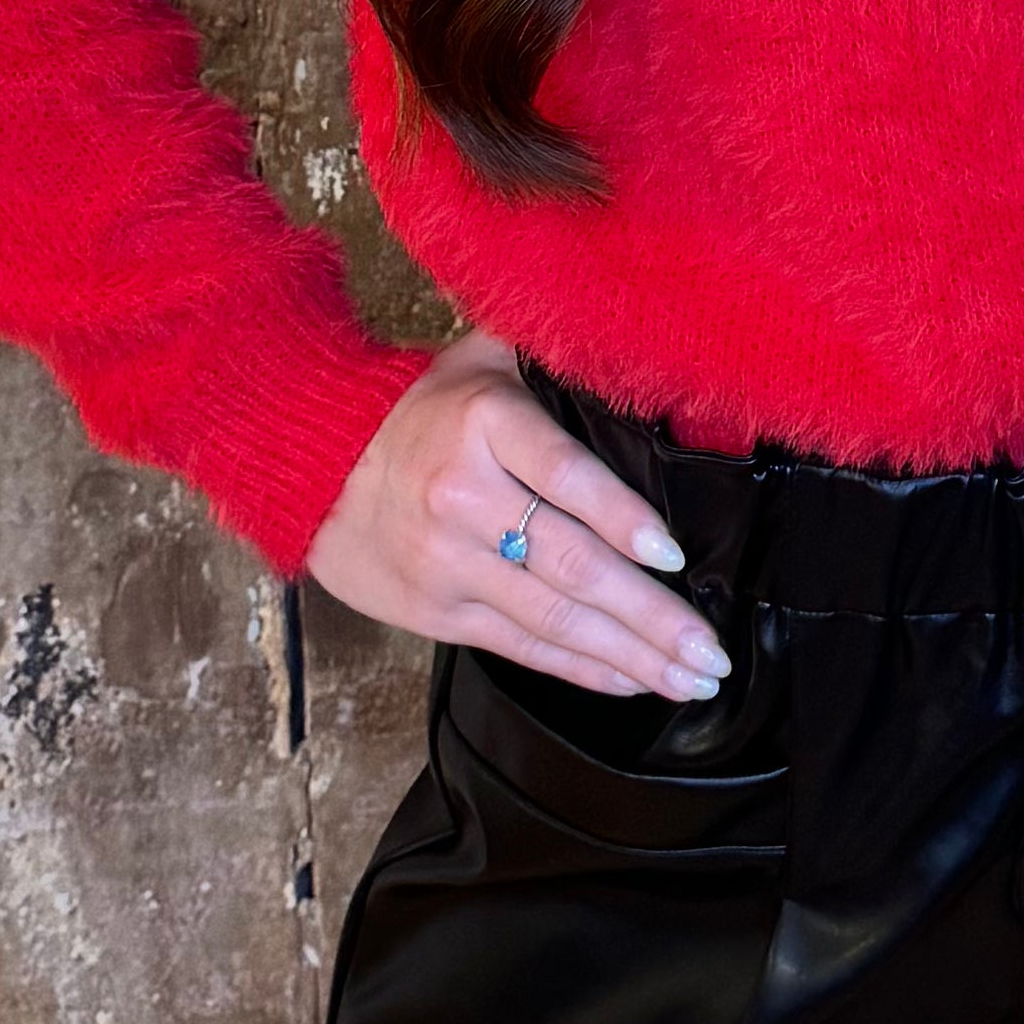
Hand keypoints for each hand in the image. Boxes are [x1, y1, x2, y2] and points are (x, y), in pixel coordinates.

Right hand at [302, 331, 727, 703]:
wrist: (314, 465)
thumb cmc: (422, 408)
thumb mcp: (483, 356)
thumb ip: (557, 353)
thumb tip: (646, 342)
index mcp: (484, 424)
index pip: (566, 477)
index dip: (623, 519)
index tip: (675, 555)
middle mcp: (464, 498)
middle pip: (572, 564)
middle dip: (651, 615)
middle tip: (709, 651)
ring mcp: (449, 563)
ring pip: (554, 617)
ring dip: (631, 655)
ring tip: (691, 678)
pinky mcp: (439, 612)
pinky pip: (522, 645)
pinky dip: (582, 668)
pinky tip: (632, 681)